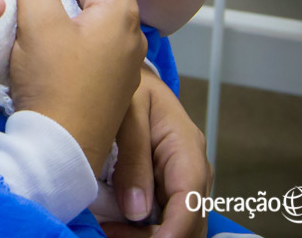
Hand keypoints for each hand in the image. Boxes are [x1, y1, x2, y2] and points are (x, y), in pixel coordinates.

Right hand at [6, 0, 146, 173]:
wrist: (60, 149)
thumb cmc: (55, 85)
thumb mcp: (39, 25)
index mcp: (120, 12)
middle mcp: (127, 30)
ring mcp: (117, 54)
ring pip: (95, 1)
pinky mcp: (103, 72)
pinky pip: (89, 24)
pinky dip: (66, 5)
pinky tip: (41, 7)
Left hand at [101, 68, 210, 237]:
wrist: (131, 78)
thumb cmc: (129, 88)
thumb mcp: (127, 110)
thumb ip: (133, 156)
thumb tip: (137, 211)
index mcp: (186, 147)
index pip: (190, 198)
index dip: (174, 228)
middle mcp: (192, 169)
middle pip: (189, 222)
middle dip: (155, 237)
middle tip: (111, 232)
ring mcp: (182, 182)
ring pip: (180, 226)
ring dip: (147, 236)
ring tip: (109, 228)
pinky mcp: (167, 188)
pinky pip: (164, 220)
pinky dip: (142, 230)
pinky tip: (115, 225)